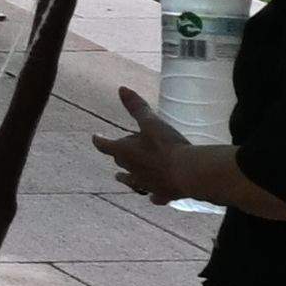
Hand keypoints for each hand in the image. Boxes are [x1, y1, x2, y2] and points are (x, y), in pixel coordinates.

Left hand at [91, 89, 220, 206]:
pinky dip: (153, 194)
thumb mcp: (151, 122)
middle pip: (120, 162)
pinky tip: (154, 196)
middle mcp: (131, 171)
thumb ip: (136, 107)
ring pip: (132, 182)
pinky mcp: (162, 195)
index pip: (105, 145)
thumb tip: (122, 89)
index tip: (96, 137)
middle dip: (118, 157)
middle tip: (118, 152)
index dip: (99, 140)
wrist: (189, 173)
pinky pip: (154, 196)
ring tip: (124, 179)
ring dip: (128, 179)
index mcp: (124, 152)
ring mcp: (146, 185)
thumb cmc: (167, 146)